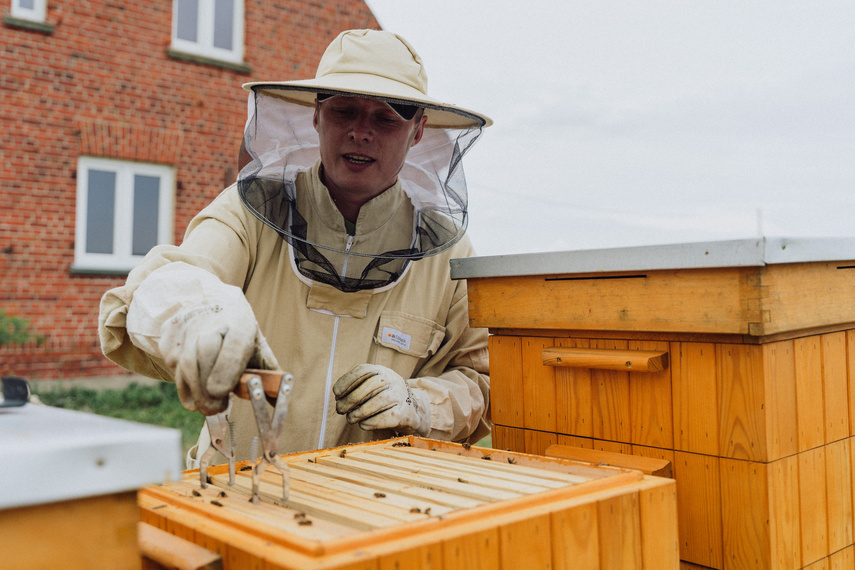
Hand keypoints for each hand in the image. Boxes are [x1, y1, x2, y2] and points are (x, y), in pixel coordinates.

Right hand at [159, 298, 278, 414]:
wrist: (212, 305)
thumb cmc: (238, 334)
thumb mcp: (258, 348)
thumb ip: (267, 374)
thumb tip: (277, 401)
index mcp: (240, 322)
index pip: (234, 344)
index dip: (226, 370)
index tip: (221, 393)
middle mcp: (212, 319)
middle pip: (203, 356)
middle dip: (206, 390)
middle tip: (215, 409)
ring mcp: (187, 324)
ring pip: (183, 362)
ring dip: (193, 392)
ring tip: (206, 407)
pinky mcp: (170, 331)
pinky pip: (170, 362)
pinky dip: (181, 382)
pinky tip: (193, 388)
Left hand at [333, 364, 430, 435]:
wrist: (411, 409)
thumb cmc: (383, 397)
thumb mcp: (372, 386)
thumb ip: (356, 388)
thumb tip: (339, 399)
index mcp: (381, 370)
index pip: (363, 370)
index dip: (347, 381)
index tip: (336, 394)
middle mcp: (393, 380)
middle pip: (371, 384)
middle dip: (351, 398)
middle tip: (340, 409)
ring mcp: (400, 396)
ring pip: (379, 400)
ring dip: (359, 412)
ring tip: (350, 419)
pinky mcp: (403, 413)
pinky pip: (385, 417)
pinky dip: (370, 422)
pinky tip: (363, 424)